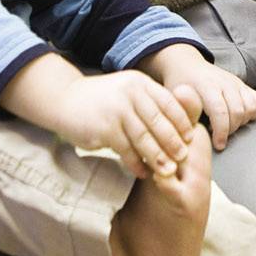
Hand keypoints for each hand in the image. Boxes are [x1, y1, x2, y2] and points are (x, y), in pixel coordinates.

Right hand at [55, 69, 199, 178]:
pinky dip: (136, 164)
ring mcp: (117, 110)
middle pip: (159, 121)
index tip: (190, 138)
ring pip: (144, 138)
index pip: (169, 103)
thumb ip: (148, 102)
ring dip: (158, 157)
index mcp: (140, 83)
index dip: (181, 121)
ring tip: (167, 171)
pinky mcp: (104, 128)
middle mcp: (130, 93)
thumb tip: (178, 123)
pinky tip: (143, 172)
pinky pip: (126, 150)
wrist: (65, 100)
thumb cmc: (102, 100)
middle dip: (173, 142)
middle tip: (183, 158)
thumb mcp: (127, 91)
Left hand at [144, 47, 255, 150]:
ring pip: (250, 106)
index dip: (221, 132)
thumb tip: (188, 136)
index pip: (220, 111)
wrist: (186, 65)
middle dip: (231, 130)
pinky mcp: (242, 83)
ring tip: (227, 127)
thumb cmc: (179, 86)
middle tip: (220, 137)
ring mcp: (235, 81)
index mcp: (204, 85)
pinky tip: (238, 118)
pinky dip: (252, 113)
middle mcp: (223, 81)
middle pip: (238, 111)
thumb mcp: (174, 99)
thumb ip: (182, 115)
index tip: (218, 145)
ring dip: (242, 122)